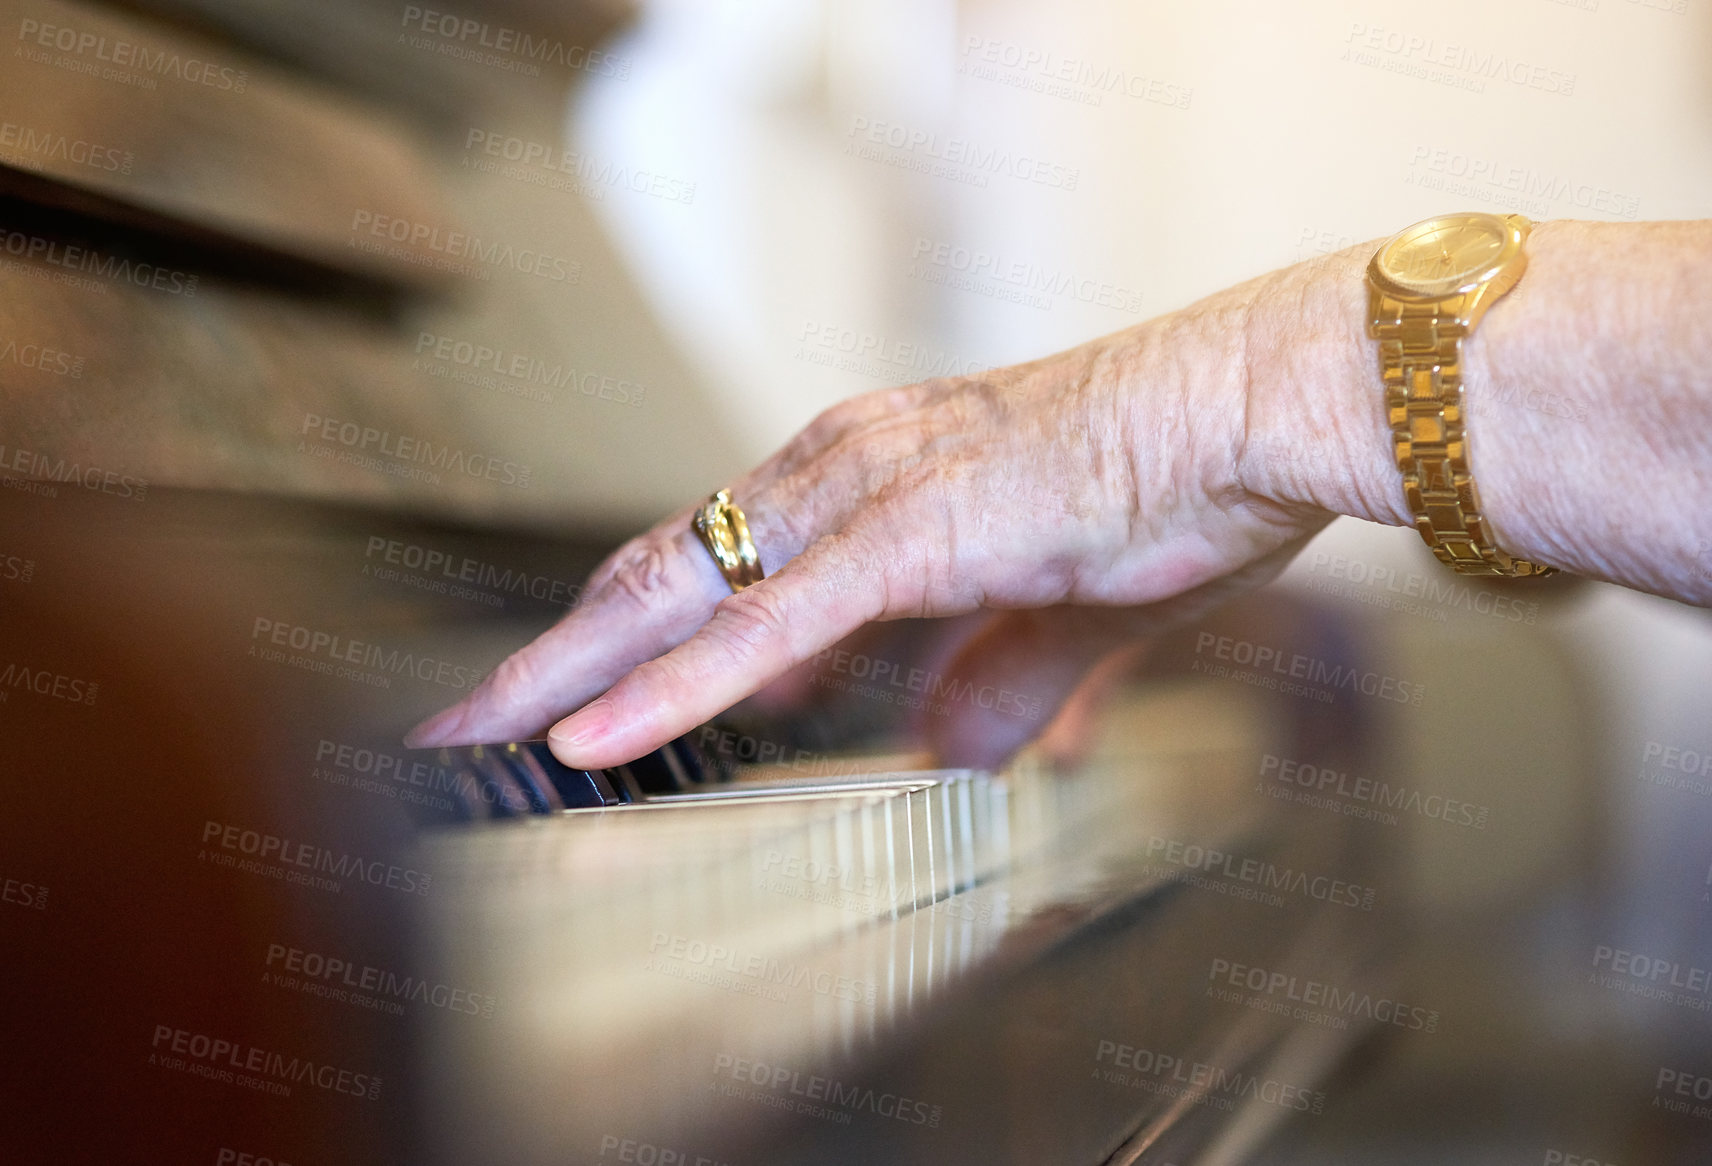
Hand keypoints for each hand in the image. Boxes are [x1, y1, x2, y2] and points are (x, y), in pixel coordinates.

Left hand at [406, 266, 1356, 768]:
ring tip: (477, 737)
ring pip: (679, 593)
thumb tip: (955, 751)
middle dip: (554, 655)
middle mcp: (839, 469)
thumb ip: (993, 681)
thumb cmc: (1167, 484)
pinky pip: (765, 628)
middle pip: (657, 572)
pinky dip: (672, 687)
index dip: (622, 635)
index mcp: (868, 480)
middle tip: (461, 721)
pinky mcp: (909, 532)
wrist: (1250, 413)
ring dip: (572, 671)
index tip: (561, 699)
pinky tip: (594, 737)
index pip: (711, 565)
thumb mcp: (1061, 610)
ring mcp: (864, 495)